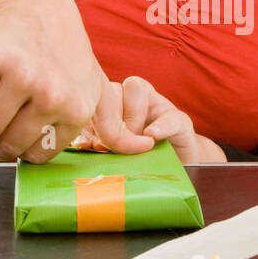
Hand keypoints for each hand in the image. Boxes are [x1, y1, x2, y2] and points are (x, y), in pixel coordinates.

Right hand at [0, 0, 102, 162]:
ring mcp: (20, 77)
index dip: (23, 154)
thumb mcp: (97, 87)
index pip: (39, 154)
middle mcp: (51, 95)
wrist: (39, 5)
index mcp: (77, 107)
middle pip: (9, 145)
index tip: (16, 146)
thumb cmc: (67, 52)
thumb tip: (142, 148)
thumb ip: (114, 124)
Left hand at [75, 75, 226, 163]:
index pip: (93, 96)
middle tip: (109, 146)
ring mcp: (156, 105)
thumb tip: (77, 143)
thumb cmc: (137, 159)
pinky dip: (160, 126)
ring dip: (130, 117)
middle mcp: (131, 99)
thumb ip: (94, 142)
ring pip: (136, 89)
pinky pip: (169, 114)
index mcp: (112, 105)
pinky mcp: (180, 119)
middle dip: (108, 118)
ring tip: (132, 143)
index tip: (89, 144)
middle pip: (112, 88)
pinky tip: (152, 138)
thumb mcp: (110, 152)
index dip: (89, 118)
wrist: (175, 170)